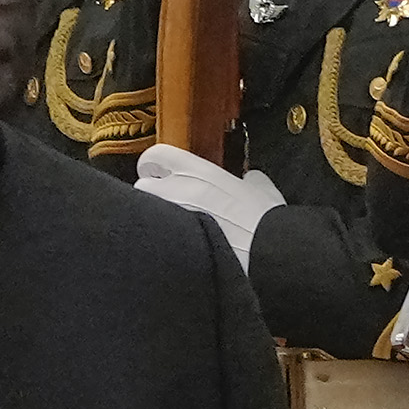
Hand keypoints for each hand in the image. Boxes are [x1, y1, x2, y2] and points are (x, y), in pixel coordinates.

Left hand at [133, 140, 274, 265]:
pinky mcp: (174, 244)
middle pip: (142, 186)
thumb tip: (250, 179)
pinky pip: (157, 238)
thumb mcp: (262, 189)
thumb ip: (251, 179)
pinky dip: (162, 241)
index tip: (156, 171)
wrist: (266, 254)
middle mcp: (180, 190)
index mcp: (198, 172)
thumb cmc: (265, 222)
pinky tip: (177, 248)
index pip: (156, 155)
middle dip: (150, 195)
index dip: (152, 164)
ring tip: (170, 228)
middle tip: (164, 203)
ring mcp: (174, 218)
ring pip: (146, 213)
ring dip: (154, 218)